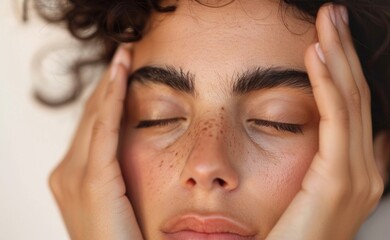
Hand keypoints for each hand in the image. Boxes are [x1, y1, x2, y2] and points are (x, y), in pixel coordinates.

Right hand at [48, 46, 142, 239]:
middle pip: (91, 116)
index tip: (123, 69)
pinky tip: (122, 75)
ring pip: (95, 117)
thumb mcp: (119, 200)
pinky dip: (112, 100)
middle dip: (108, 83)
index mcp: (71, 177)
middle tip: (126, 53)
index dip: (107, 95)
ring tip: (125, 55)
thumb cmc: (125, 239)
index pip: (92, 125)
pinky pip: (103, 131)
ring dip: (111, 83)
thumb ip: (118, 173)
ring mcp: (74, 176)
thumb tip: (133, 149)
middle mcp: (65, 173)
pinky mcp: (92, 181)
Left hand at [266, 4, 383, 239]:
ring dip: (340, 54)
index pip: (355, 104)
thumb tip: (361, 135)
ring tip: (328, 19)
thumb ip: (340, 163)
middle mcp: (367, 169)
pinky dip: (328, 83)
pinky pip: (336, 119)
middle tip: (333, 13)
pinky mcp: (339, 180)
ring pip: (351, 100)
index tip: (329, 36)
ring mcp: (358, 175)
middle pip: (357, 94)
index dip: (345, 66)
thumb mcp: (318, 192)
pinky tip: (317, 52)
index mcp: (360, 169)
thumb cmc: (291, 234)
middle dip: (346, 49)